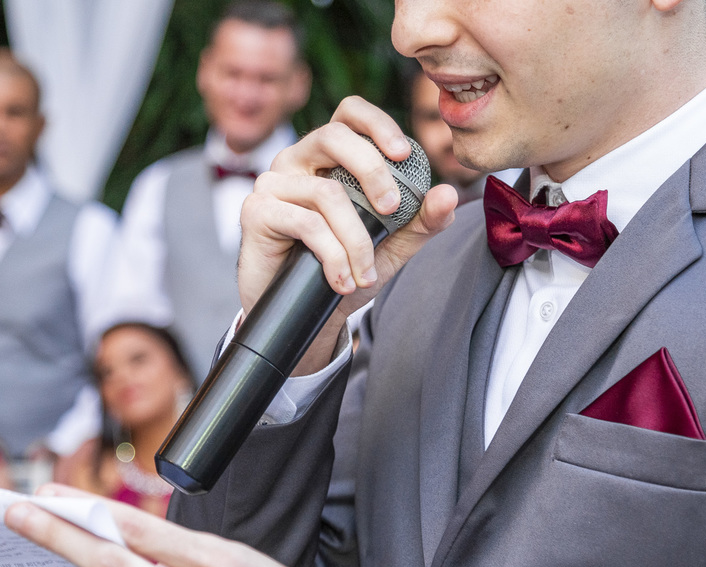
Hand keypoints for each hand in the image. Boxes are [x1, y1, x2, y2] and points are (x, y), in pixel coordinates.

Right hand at [239, 96, 458, 373]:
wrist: (304, 314)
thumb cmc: (344, 269)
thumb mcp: (391, 247)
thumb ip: (421, 221)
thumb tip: (448, 194)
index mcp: (329, 156)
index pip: (349, 114)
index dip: (377, 123)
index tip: (403, 154)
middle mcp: (297, 160)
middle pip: (334, 136)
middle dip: (372, 170)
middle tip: (393, 208)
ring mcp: (273, 183)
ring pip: (326, 192)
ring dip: (356, 239)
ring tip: (365, 275)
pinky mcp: (256, 211)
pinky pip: (305, 223)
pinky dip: (332, 255)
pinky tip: (341, 281)